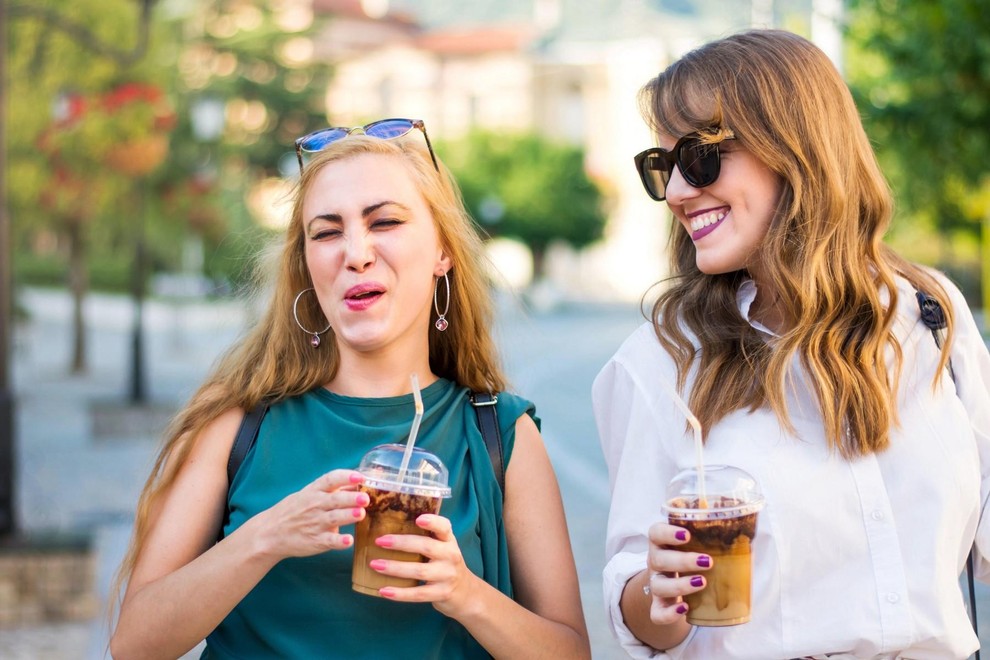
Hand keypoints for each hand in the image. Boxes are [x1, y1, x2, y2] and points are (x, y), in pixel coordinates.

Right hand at [251, 470, 367, 559]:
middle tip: (365, 498)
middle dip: (351, 498)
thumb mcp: (310, 494)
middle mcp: (315, 505)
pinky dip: (339, 541)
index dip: (346, 477)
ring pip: (334, 518)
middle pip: (335, 499)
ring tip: (360, 514)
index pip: (330, 479)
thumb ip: (334, 490)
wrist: (270, 532)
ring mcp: (315, 523)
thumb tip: (358, 482)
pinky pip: (329, 541)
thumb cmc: (295, 510)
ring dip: (348, 516)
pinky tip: (348, 541)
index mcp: (314, 491)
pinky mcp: (316, 541)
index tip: (360, 477)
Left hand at [368, 514, 478, 615]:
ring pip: (419, 571)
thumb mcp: (442, 547)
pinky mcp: (442, 593)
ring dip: (395, 568)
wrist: (465, 592)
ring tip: (375, 565)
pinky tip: (383, 590)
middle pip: (426, 547)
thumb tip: (387, 527)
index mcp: (449, 540)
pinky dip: (399, 593)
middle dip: (401, 543)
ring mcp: (447, 575)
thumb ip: (425, 538)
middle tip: (379, 541)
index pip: (444, 527)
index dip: (433, 521)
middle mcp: (451, 555)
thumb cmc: (445, 564)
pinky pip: (418, 594)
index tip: (418, 518)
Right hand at [644, 521, 710, 624]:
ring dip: (680, 584)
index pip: (655, 532)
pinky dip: (669, 613)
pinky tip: (684, 608)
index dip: (667, 532)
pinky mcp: (659, 606)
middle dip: (683, 561)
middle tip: (707, 561)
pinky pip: (657, 613)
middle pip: (658, 559)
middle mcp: (656, 562)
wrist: (679, 586)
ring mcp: (656, 585)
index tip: (686, 535)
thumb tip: (746, 532)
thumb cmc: (694, 558)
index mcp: (663, 543)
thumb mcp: (700, 545)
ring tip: (702, 582)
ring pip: (658, 586)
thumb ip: (715, 536)